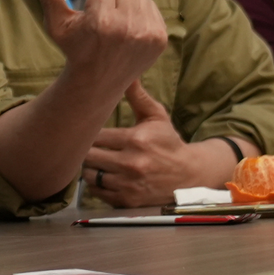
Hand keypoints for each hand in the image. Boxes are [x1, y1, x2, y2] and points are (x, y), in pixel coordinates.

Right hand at [28, 0, 168, 109]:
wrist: (98, 82)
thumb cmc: (75, 49)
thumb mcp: (58, 26)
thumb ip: (50, 0)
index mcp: (100, 20)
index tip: (94, 3)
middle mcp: (126, 26)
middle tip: (107, 7)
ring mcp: (147, 33)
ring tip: (118, 16)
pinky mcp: (160, 38)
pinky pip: (153, 6)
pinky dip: (142, 11)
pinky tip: (130, 26)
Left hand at [83, 84, 232, 205]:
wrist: (188, 175)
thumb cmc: (168, 142)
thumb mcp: (156, 116)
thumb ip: (138, 96)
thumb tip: (127, 74)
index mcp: (135, 139)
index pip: (95, 136)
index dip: (88, 133)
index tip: (88, 131)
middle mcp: (131, 163)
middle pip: (88, 156)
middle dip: (85, 150)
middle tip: (87, 146)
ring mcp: (128, 184)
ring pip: (90, 174)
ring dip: (89, 168)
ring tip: (95, 161)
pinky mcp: (127, 200)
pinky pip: (97, 192)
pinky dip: (96, 184)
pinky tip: (103, 175)